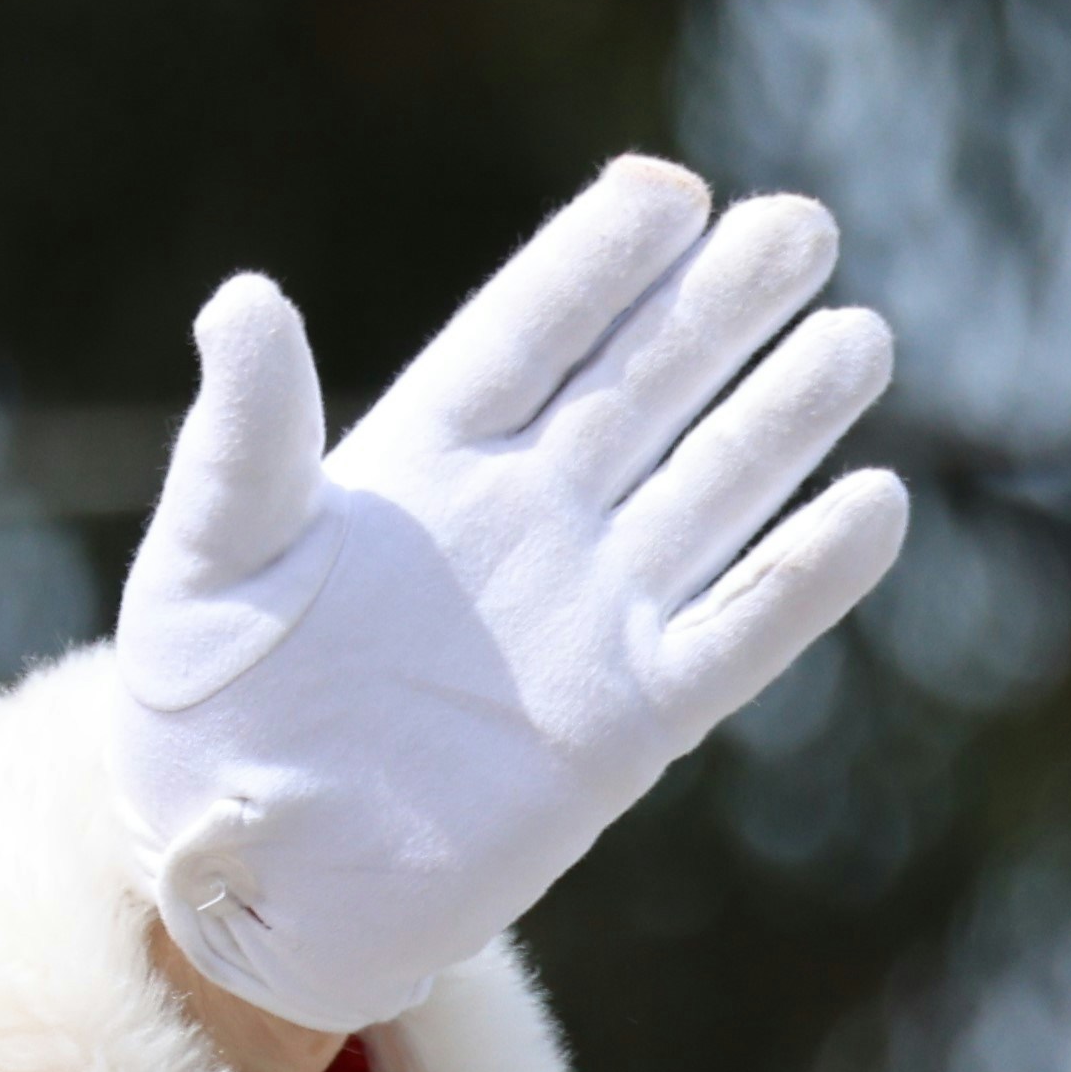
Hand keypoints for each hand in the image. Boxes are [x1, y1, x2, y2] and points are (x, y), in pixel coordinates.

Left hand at [113, 156, 906, 1036]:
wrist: (240, 879)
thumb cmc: (199, 713)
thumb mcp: (203, 566)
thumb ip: (244, 441)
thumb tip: (242, 297)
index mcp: (419, 465)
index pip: (525, 339)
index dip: (593, 266)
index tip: (661, 192)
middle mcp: (520, 522)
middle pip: (641, 390)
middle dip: (719, 310)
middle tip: (797, 226)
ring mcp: (583, 615)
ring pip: (709, 491)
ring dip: (782, 418)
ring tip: (855, 336)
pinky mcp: (625, 721)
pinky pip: (735, 632)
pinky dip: (802, 576)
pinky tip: (870, 503)